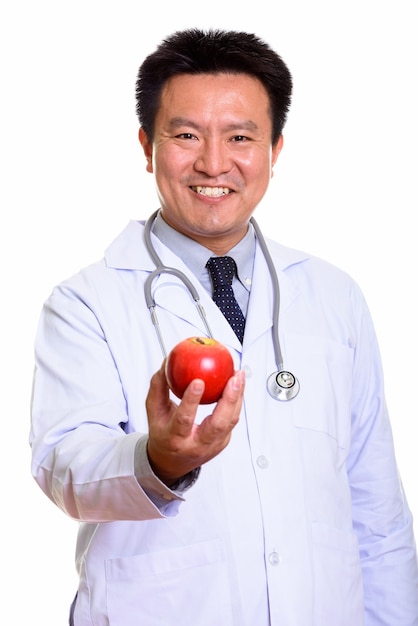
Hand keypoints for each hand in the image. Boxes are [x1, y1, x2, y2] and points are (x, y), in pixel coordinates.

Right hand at [145, 362, 244, 485]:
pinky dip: (236, 400)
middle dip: (229, 399)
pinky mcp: (223, 441)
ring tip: (238, 375)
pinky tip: (237, 384)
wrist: (172, 462)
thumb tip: (166, 362)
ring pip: (230, 421)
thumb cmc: (163, 433)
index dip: (191, 401)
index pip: (184, 421)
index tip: (198, 381)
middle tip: (233, 378)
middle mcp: (196, 445)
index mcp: (175, 439)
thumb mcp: (154, 411)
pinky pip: (232, 419)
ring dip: (237, 396)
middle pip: (218, 425)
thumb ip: (159, 386)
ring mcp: (213, 445)